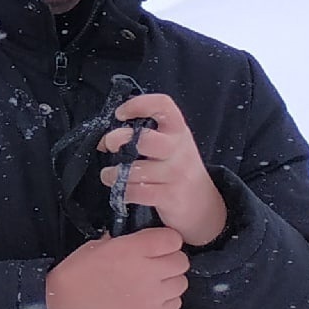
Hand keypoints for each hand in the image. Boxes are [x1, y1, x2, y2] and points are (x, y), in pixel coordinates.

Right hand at [46, 229, 189, 308]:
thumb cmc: (72, 279)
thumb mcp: (91, 249)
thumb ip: (119, 244)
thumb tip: (133, 243)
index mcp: (130, 250)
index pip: (171, 239)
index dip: (165, 240)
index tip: (158, 244)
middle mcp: (147, 272)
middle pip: (181, 261)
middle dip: (170, 259)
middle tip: (155, 264)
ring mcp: (153, 297)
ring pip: (181, 283)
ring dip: (169, 281)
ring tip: (152, 283)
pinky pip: (175, 304)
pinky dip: (167, 300)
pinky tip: (150, 299)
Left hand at [103, 94, 226, 247]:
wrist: (203, 204)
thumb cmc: (175, 168)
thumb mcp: (169, 145)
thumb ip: (143, 136)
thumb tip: (105, 140)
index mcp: (177, 130)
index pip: (164, 105)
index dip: (139, 104)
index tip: (120, 114)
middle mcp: (179, 149)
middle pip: (146, 139)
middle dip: (119, 139)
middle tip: (108, 145)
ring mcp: (176, 174)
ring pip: (135, 170)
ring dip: (114, 173)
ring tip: (111, 175)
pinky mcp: (171, 196)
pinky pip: (136, 192)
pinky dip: (122, 191)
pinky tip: (121, 190)